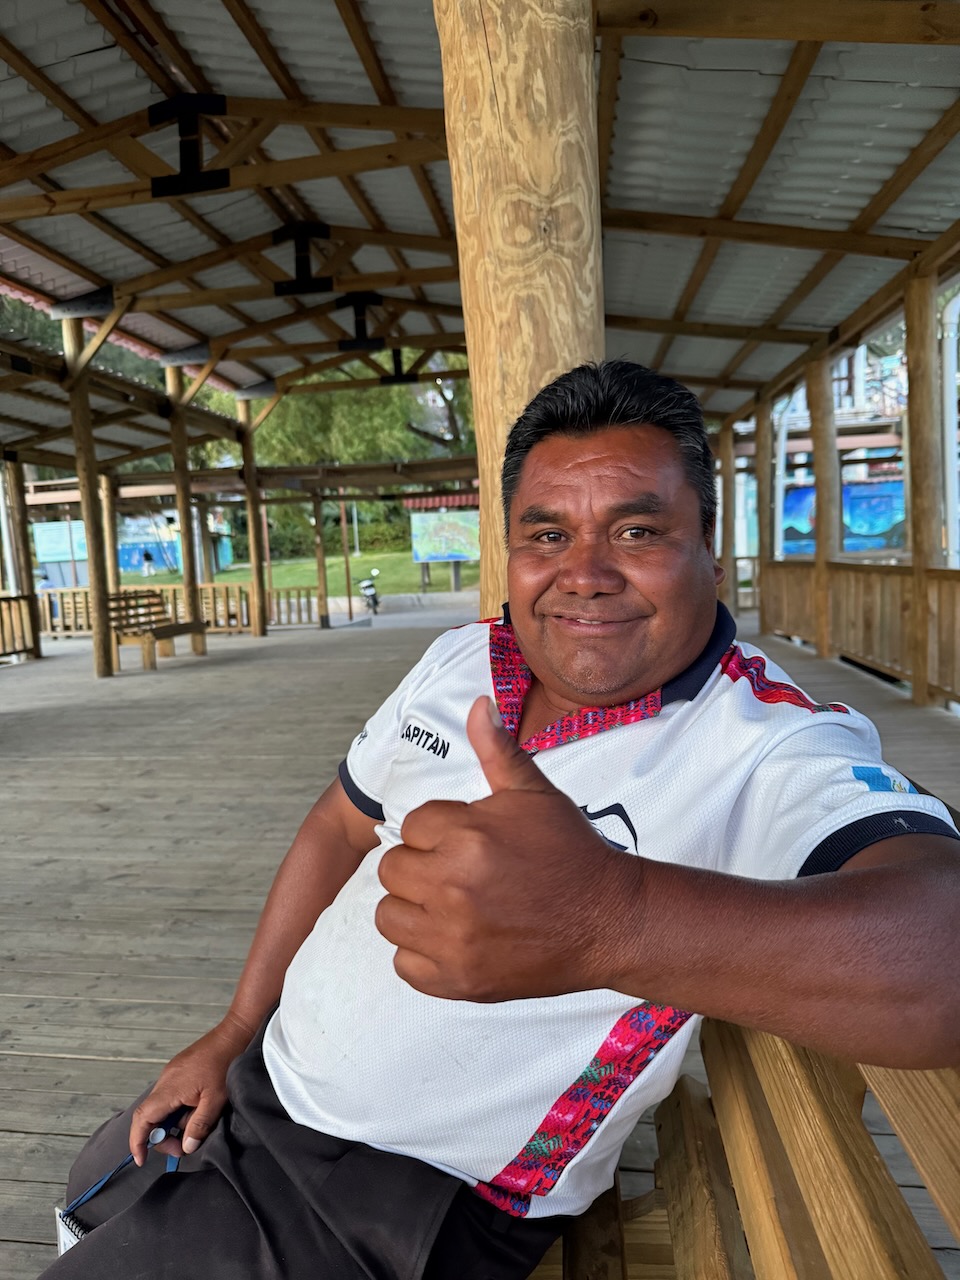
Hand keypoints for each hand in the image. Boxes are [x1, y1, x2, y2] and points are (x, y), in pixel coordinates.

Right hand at [128, 1013, 253, 1164]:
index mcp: (170, 1088)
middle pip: (150, 1116)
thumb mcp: (216, 1100)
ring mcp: (171, 1073)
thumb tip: (186, 1147)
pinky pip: (171, 1095)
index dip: (137, 1141)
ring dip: (174, 1121)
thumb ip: (199, 1126)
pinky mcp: (180, 1069)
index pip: (142, 1119)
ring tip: (197, 1121)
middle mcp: (165, 1080)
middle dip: (163, 1136)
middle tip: (184, 1144)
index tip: (140, 1159)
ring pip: (162, 1106)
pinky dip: (179, 1108)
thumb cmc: (226, 1062)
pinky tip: (197, 1107)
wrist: (235, 1033)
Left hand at [376, 697, 642, 1000]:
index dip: (438, 833)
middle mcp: (453, 887)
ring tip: (453, 906)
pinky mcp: (457, 979)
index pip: (411, 826)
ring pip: (389, 917)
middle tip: (460, 875)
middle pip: (392, 870)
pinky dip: (423, 955)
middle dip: (421, 868)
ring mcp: (453, 938)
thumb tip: (477, 704)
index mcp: (468, 836)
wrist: (611, 921)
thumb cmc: (571, 854)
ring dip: (414, 910)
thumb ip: (498, 751)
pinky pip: (404, 964)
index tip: (468, 844)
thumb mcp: (536, 795)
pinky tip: (457, 939)